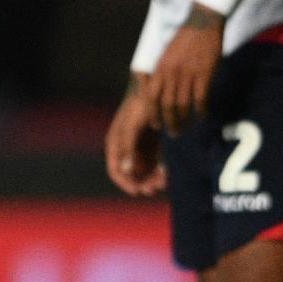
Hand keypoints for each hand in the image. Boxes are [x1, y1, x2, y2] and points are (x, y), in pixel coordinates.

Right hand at [103, 77, 167, 197]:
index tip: (138, 191)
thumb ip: (128, 148)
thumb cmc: (140, 106)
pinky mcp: (152, 147)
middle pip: (131, 174)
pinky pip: (154, 165)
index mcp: (116, 144)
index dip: (125, 183)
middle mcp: (126, 149)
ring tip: (163, 182)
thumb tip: (126, 170)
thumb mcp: (133, 126)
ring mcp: (139, 149)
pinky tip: (166, 173)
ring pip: (144, 172)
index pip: (115, 170)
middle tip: (155, 188)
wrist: (155, 90)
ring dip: (152, 179)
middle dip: (142, 183)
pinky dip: (159, 171)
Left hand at [144, 4, 223, 132]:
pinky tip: (204, 116)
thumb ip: (161, 74)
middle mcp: (170, 74)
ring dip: (184, 119)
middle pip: (166, 105)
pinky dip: (202, 110)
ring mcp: (187, 74)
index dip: (153, 114)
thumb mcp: (165, 57)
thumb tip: (158, 93)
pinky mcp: (204, 74)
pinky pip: (201, 98)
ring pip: (183, 104)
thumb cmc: (183, 40)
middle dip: (169, 122)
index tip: (156, 125)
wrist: (201, 23)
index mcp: (159, 69)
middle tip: (174, 133)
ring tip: (186, 128)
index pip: (151, 97)